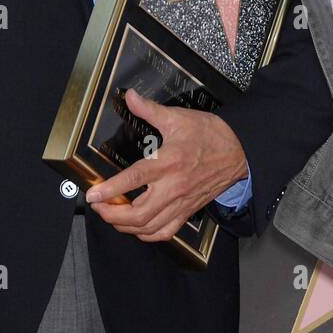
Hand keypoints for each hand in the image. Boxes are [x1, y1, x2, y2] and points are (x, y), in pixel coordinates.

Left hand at [85, 89, 247, 241]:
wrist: (239, 151)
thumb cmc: (210, 135)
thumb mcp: (178, 117)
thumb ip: (149, 110)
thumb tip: (130, 97)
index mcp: (168, 163)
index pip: (133, 180)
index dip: (110, 190)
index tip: (93, 195)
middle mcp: (173, 187)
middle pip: (138, 213)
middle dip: (112, 215)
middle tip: (98, 207)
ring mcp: (181, 203)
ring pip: (149, 227)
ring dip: (125, 226)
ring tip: (111, 216)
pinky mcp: (188, 211)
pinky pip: (165, 232)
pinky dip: (147, 234)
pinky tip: (136, 228)